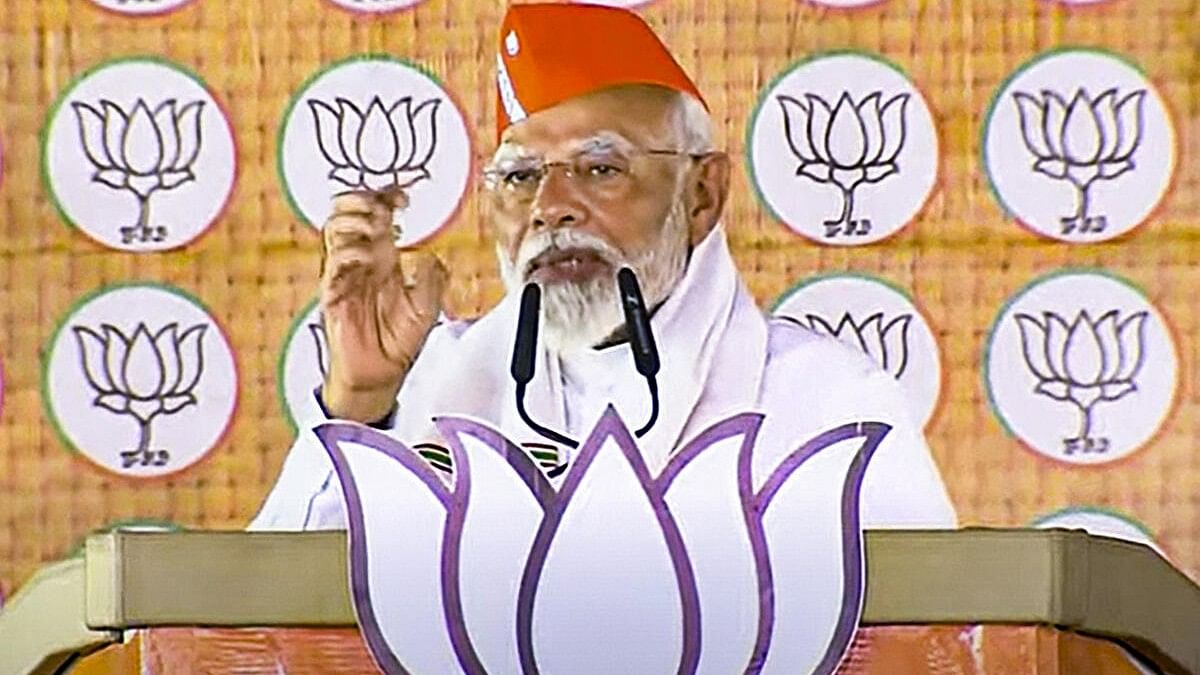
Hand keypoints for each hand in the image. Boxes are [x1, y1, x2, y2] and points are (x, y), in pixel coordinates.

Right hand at [319, 185, 446, 422]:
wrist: (382, 372)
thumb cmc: (401, 337)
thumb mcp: (429, 304)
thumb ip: (432, 276)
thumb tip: (424, 253)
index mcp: (384, 256)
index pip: (376, 214)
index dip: (385, 197)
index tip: (403, 196)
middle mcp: (361, 260)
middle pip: (347, 212)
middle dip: (362, 199)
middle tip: (382, 205)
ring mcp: (344, 275)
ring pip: (334, 229)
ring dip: (354, 219)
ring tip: (375, 225)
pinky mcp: (332, 293)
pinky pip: (332, 264)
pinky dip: (349, 254)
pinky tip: (368, 259)